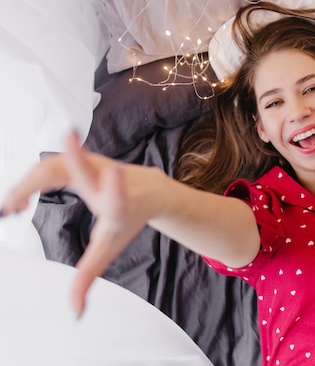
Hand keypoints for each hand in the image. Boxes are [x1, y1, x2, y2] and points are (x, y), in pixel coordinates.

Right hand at [1, 132, 154, 316]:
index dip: (115, 187)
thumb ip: (88, 276)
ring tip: (11, 209)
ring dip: (28, 184)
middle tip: (13, 203)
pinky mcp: (85, 155)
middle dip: (63, 167)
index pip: (118, 198)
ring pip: (59, 165)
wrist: (149, 189)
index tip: (114, 173)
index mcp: (117, 207)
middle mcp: (109, 180)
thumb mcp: (107, 249)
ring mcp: (97, 163)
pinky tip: (17, 200)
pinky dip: (31, 179)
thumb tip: (75, 311)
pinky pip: (52, 164)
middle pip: (82, 172)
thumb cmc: (127, 220)